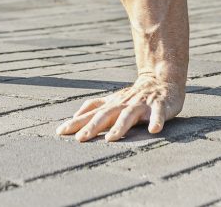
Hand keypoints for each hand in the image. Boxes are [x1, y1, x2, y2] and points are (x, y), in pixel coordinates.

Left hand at [55, 74, 184, 141]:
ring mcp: (141, 105)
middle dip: (92, 127)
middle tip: (80, 139)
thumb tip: (75, 115)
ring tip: (111, 138)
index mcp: (112, 105)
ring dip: (120, 127)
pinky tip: (154, 130)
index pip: (91, 115)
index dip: (76, 123)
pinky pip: (158, 114)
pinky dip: (156, 121)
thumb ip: (96, 106)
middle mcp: (123, 104)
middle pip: (106, 115)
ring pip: (129, 115)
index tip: (60, 132)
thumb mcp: (113, 100)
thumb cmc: (134, 96)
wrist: (161, 81)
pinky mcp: (159, 106)